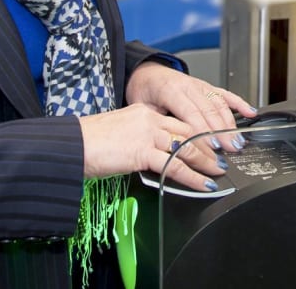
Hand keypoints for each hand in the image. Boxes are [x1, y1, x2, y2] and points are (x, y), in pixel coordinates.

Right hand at [78, 103, 224, 191]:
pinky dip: (194, 177)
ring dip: (207, 161)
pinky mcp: (142, 152)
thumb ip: (140, 138)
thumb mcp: (120, 132)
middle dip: (209, 146)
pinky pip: (175, 166)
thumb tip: (154, 153)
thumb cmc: (90, 142)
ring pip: (187, 147)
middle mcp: (149, 119)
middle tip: (223, 156)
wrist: (72, 145)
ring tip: (219, 170)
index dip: (199, 132)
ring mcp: (147, 134)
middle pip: (189, 131)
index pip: (179, 120)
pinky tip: (204, 183)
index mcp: (144, 112)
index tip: (211, 141)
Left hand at [126, 62, 256, 152]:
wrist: (145, 72)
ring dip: (231, 123)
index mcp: (170, 90)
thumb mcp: (142, 108)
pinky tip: (250, 112)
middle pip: (209, 110)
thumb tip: (167, 143)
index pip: (190, 113)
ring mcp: (199, 85)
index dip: (203, 130)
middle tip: (231, 149)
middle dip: (221, 131)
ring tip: (238, 141)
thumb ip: (156, 123)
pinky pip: (225, 94)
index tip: (212, 145)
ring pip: (219, 104)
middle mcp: (188, 86)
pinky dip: (239, 103)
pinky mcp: (206, 86)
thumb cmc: (144, 91)